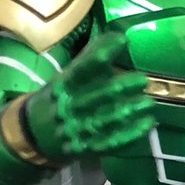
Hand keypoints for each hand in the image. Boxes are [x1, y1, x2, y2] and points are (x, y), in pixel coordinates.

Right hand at [24, 32, 152, 161]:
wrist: (35, 133)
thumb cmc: (64, 96)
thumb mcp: (71, 74)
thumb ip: (94, 57)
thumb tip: (121, 36)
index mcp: (63, 84)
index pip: (80, 70)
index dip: (98, 57)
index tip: (121, 43)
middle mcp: (67, 106)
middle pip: (92, 97)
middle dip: (118, 88)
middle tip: (143, 80)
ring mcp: (75, 129)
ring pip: (102, 122)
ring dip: (127, 113)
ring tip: (148, 103)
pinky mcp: (85, 147)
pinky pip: (109, 143)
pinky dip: (129, 135)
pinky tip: (147, 124)